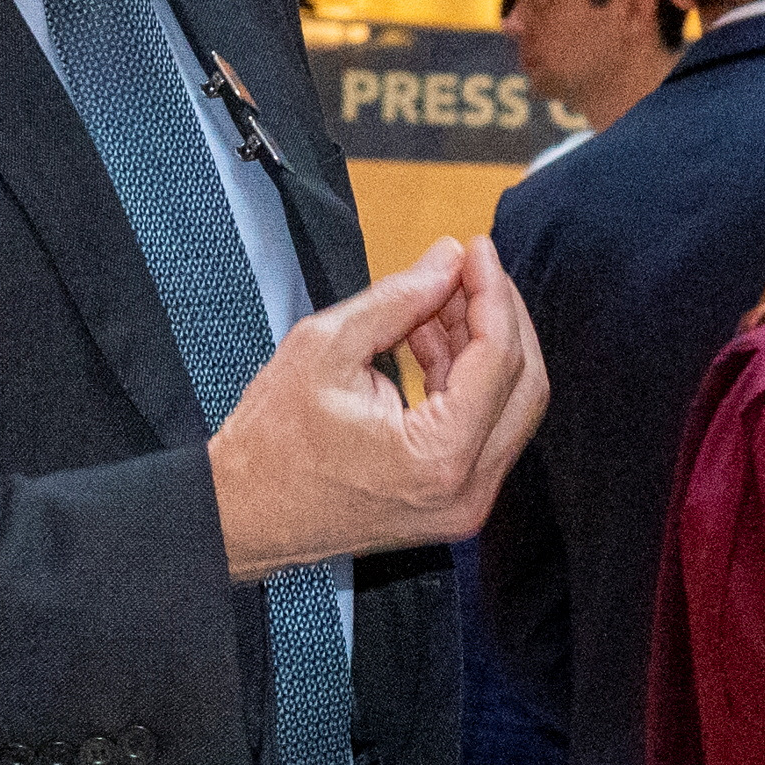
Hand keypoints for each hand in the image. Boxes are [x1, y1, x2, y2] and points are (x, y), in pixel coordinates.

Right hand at [208, 238, 547, 578]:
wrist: (242, 516)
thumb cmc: (271, 443)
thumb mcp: (325, 348)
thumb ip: (398, 299)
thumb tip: (449, 259)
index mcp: (439, 459)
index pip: (498, 360)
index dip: (491, 293)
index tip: (475, 248)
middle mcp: (467, 491)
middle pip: (523, 385)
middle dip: (500, 317)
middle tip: (468, 268)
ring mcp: (464, 504)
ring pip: (508, 406)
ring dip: (482, 345)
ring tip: (436, 298)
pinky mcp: (453, 501)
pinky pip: (482, 428)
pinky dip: (466, 379)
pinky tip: (430, 338)